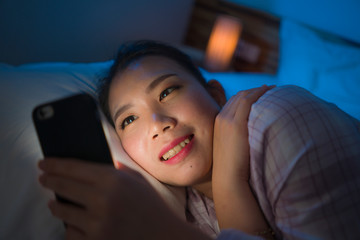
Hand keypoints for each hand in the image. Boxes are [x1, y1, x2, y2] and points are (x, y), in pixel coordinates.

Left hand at [38, 158, 210, 239]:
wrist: (164, 237)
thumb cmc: (151, 207)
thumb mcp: (136, 180)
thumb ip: (114, 170)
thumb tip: (87, 166)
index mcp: (113, 180)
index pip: (74, 168)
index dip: (55, 164)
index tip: (43, 163)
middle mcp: (102, 200)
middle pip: (63, 186)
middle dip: (49, 180)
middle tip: (43, 178)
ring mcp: (97, 224)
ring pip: (63, 211)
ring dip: (56, 205)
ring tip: (55, 203)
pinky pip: (70, 233)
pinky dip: (70, 227)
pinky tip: (73, 223)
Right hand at [212, 85, 272, 181]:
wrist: (228, 179)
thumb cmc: (234, 170)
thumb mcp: (232, 149)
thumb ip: (238, 138)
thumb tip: (252, 136)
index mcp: (218, 123)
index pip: (233, 103)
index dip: (247, 96)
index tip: (260, 94)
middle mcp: (220, 118)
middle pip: (238, 97)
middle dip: (253, 91)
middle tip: (269, 89)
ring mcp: (226, 120)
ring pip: (243, 96)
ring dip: (258, 90)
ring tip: (272, 89)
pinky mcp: (235, 124)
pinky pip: (248, 101)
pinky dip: (259, 93)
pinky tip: (270, 92)